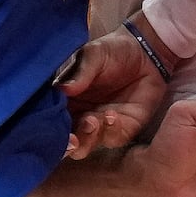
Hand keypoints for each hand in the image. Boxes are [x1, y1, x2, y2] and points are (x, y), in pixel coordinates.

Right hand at [57, 27, 168, 158]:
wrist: (147, 53)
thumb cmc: (114, 50)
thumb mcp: (94, 54)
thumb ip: (80, 72)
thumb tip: (63, 89)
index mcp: (64, 100)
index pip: (50, 119)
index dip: (48, 127)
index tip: (51, 128)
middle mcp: (78, 116)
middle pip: (64, 141)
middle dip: (66, 144)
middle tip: (72, 138)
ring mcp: (99, 125)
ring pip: (85, 145)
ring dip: (87, 137)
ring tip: (93, 120)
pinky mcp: (122, 129)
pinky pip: (112, 139)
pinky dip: (110, 131)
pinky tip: (112, 116)